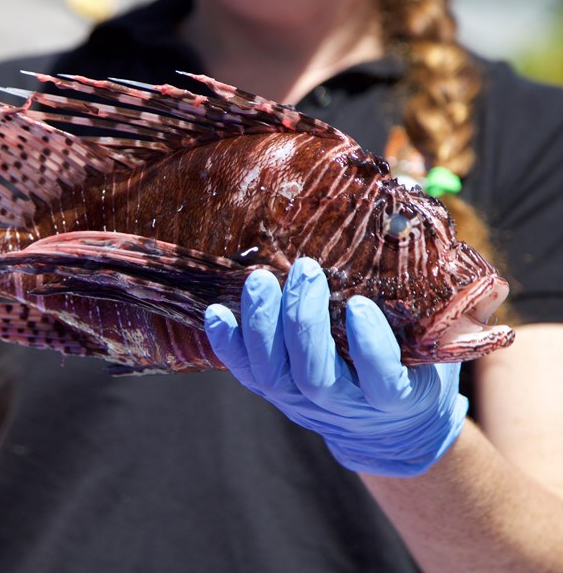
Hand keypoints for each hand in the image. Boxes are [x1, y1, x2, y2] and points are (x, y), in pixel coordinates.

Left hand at [204, 258, 467, 476]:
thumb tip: (423, 222)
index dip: (368, 345)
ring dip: (263, 326)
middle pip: (315, 375)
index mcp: (394, 397)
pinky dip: (228, 345)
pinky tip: (215, 312)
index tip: (358, 305)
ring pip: (274, 374)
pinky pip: (247, 374)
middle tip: (305, 271)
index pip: (380, 379)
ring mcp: (305, 404)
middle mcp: (345, 406)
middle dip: (304, 321)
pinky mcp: (277, 394)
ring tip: (260, 281)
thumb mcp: (435, 350)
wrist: (387, 429)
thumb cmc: (413, 372)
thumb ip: (436, 309)